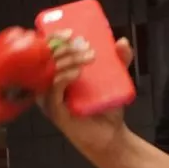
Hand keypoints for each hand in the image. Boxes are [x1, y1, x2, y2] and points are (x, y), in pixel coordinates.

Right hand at [40, 32, 137, 164]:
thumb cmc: (106, 107)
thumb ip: (120, 60)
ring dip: (68, 60)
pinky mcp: (55, 111)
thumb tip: (122, 41)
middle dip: (65, 48)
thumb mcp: (114, 79)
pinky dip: (63, 78)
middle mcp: (49, 85)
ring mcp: (50, 99)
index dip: (55, 38)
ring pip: (50, 72)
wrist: (111, 135)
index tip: (70, 32)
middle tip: (85, 45)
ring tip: (89, 58)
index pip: (48, 52)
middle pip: (47, 59)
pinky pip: (53, 91)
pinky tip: (77, 72)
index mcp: (57, 74)